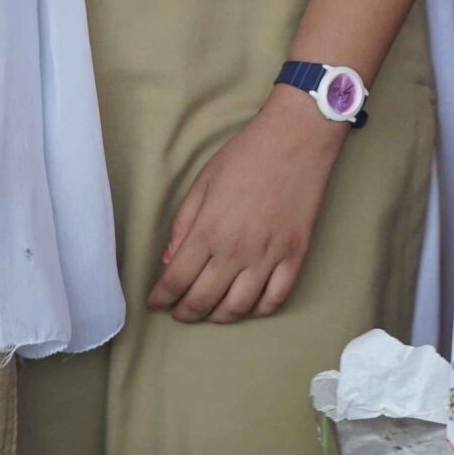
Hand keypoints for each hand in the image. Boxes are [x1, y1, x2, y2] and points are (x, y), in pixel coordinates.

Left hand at [148, 88, 349, 322]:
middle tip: (179, 312)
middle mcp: (236, 250)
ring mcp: (269, 255)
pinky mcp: (295, 255)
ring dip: (218, 317)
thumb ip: (184, 223)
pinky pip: (275, 298)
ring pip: (238, 308)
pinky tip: (247, 304)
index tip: (156, 302)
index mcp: (208, 230)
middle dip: (185, 313)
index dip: (161, 298)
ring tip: (210, 312)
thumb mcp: (204, 181)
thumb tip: (169, 260)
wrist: (297, 138)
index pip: (176, 280)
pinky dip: (258, 310)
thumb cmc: (247, 154)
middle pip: (203, 301)